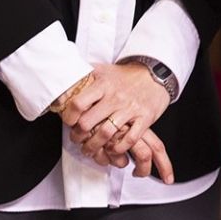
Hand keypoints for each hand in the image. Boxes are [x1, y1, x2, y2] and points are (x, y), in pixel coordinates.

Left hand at [54, 62, 174, 182]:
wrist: (156, 74)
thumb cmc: (126, 76)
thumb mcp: (103, 70)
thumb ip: (84, 75)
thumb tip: (64, 83)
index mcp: (103, 84)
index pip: (78, 103)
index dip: (69, 116)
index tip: (69, 121)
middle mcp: (115, 97)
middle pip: (88, 123)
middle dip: (78, 136)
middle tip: (77, 139)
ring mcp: (130, 109)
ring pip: (106, 134)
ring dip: (94, 146)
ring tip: (89, 149)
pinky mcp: (145, 118)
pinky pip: (129, 139)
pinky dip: (118, 148)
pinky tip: (112, 149)